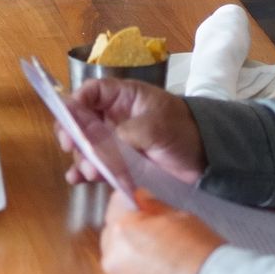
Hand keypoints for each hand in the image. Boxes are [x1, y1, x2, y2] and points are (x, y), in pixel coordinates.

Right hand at [59, 78, 206, 184]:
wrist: (207, 159)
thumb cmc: (184, 130)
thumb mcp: (156, 127)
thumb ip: (125, 134)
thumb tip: (97, 146)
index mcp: (122, 97)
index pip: (90, 93)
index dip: (74, 104)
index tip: (68, 122)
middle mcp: (113, 117)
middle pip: (82, 122)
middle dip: (75, 136)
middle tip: (72, 149)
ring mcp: (115, 141)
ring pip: (87, 146)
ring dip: (82, 158)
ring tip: (88, 172)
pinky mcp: (119, 163)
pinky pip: (97, 166)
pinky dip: (85, 172)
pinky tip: (77, 180)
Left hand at [101, 189, 221, 273]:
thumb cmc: (202, 256)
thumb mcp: (181, 218)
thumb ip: (153, 207)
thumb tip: (141, 200)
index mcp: (123, 229)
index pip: (117, 203)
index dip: (133, 204)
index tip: (143, 208)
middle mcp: (112, 258)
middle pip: (113, 235)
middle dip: (130, 234)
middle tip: (158, 241)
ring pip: (119, 265)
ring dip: (132, 262)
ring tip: (163, 268)